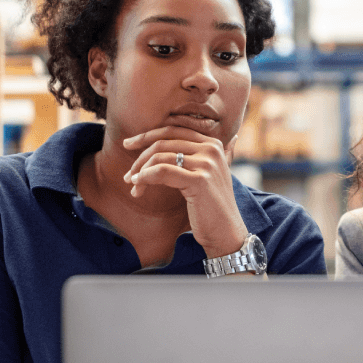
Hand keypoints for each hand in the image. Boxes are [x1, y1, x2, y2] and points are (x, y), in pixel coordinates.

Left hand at [123, 127, 246, 258]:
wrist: (226, 232)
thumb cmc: (213, 206)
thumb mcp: (212, 174)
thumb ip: (214, 155)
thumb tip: (233, 138)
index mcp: (213, 144)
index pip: (173, 130)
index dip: (147, 136)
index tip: (129, 145)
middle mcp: (212, 149)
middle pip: (164, 142)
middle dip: (140, 156)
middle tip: (128, 174)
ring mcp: (207, 164)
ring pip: (160, 157)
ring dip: (140, 171)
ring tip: (133, 185)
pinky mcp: (199, 181)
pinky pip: (162, 171)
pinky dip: (145, 177)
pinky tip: (138, 187)